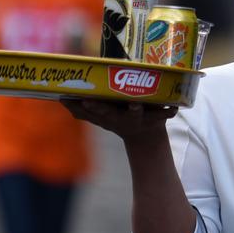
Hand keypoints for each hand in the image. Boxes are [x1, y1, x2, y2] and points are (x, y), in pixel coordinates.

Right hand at [61, 99, 176, 142]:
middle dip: (100, 109)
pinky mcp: (156, 118)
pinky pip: (163, 115)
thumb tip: (59, 97)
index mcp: (106, 116)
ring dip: (134, 110)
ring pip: (134, 114)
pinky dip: (168, 112)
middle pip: (108, 114)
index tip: (73, 99)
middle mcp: (120, 118)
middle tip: (89, 101)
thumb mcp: (100, 116)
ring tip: (134, 104)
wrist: (145, 135)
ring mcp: (138, 118)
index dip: (83, 107)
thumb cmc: (118, 117)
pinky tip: (174, 108)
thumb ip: (82, 108)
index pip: (91, 112)